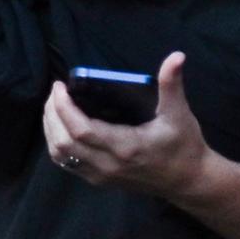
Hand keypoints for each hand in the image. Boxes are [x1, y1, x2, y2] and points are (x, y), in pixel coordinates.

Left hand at [41, 51, 223, 211]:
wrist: (188, 181)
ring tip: (54, 106)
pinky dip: (57, 143)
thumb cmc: (184, 146)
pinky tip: (61, 127)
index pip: (81, 129)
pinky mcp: (99, 179)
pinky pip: (68, 163)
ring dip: (51, 130)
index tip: (60, 86)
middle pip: (63, 142)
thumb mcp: (179, 114)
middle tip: (55, 92)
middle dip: (52, 114)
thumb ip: (172, 85)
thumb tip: (176, 56)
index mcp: (125, 147)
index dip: (64, 107)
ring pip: (61, 155)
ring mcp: (100, 175)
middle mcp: (107, 165)